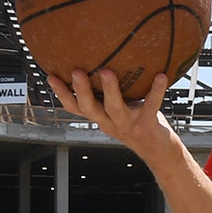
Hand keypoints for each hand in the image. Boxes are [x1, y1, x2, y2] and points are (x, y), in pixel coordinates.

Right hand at [48, 69, 172, 156]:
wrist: (159, 151)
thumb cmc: (138, 123)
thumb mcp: (119, 109)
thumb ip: (111, 93)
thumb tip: (106, 61)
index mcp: (101, 117)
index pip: (75, 107)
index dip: (62, 94)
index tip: (50, 76)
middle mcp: (110, 122)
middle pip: (90, 108)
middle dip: (81, 91)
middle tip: (76, 71)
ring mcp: (128, 124)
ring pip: (115, 108)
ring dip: (110, 90)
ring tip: (106, 72)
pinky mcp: (147, 124)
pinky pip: (151, 105)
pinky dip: (156, 90)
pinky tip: (161, 76)